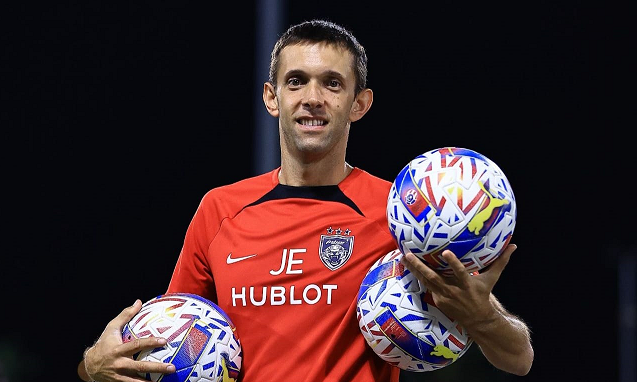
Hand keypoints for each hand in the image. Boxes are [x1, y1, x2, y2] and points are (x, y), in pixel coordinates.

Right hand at [81, 300, 175, 381]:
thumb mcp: (112, 328)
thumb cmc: (104, 343)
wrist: (90, 365)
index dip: (150, 343)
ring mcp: (120, 376)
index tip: (164, 341)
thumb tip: (139, 302)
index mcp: (119, 350)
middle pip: (140, 367)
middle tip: (172, 367)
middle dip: (157, 368)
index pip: (136, 345)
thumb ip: (126, 315)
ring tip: (167, 381)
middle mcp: (120, 364)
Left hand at [400, 244, 516, 328]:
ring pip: (426, 281)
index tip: (445, 253)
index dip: (453, 263)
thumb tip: (514, 245)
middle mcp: (453, 291)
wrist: (477, 320)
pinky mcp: (437, 299)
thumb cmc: (484, 294)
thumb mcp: (492, 278)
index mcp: (467, 284)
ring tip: (403, 257)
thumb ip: (501, 261)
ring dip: (414, 269)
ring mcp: (443, 296)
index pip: (460, 272)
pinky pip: (426, 285)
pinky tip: (408, 266)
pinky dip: (417, 276)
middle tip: (409, 254)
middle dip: (420, 266)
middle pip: (434, 277)